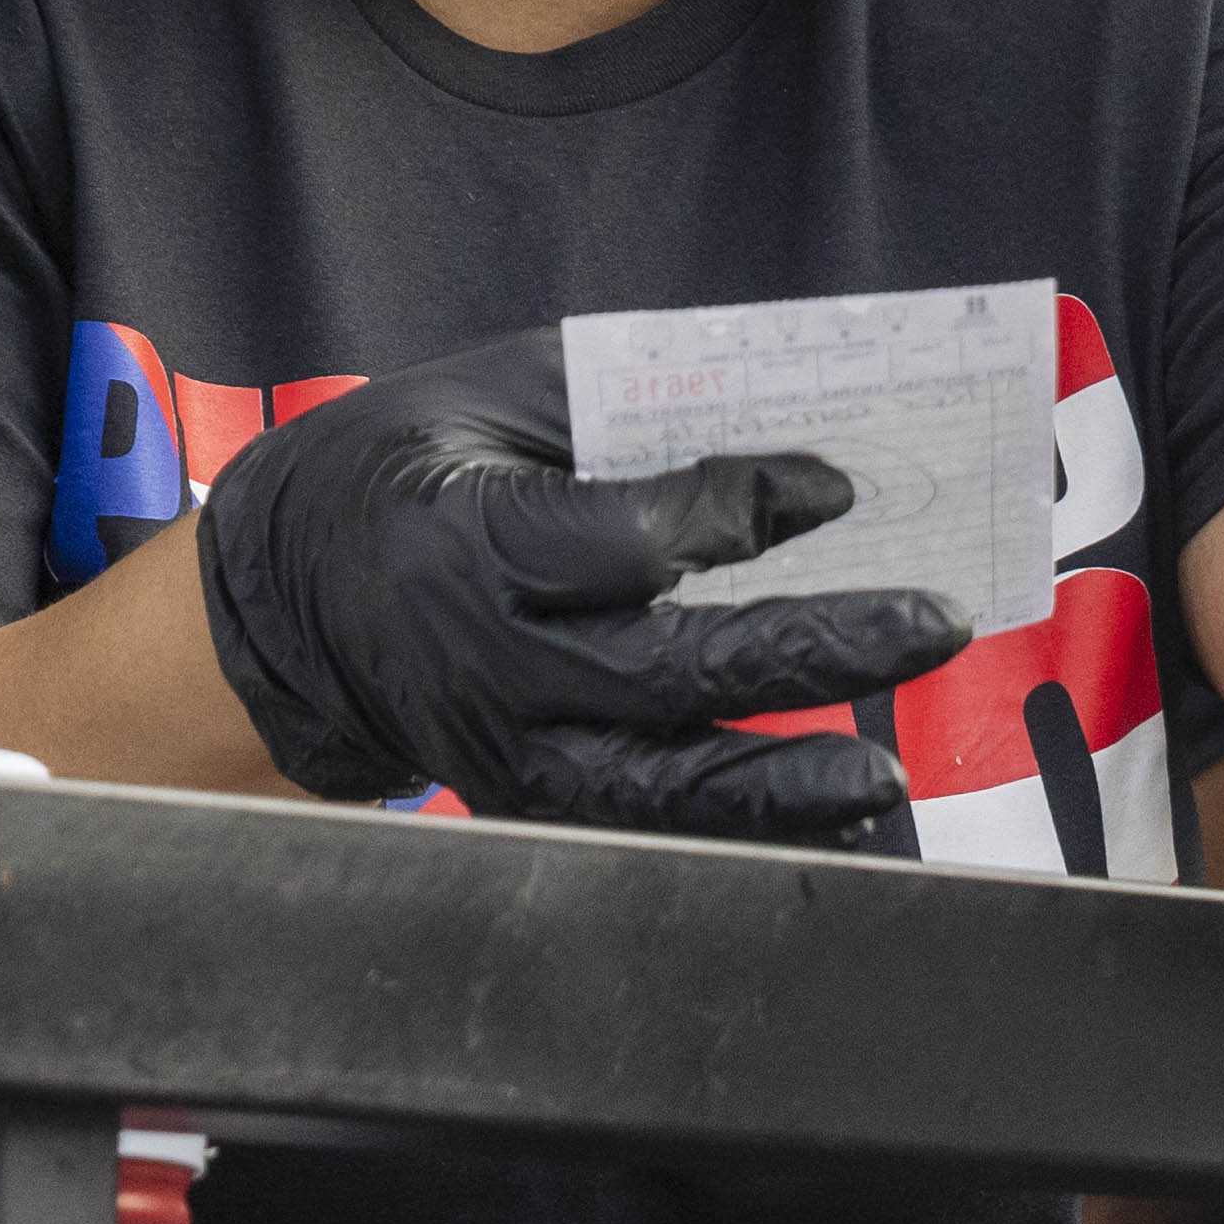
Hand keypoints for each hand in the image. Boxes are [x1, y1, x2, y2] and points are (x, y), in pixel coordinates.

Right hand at [194, 329, 970, 840]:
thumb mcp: (497, 397)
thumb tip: (798, 411)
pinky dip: (742, 826)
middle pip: (664, 670)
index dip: (739, 509)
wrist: (291, 593)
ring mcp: (500, 749)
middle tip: (932, 623)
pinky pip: (643, 825)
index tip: (835, 482)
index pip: (625, 542)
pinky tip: (833, 816)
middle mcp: (485, 663)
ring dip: (782, 785)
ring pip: (653, 785)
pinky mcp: (521, 798)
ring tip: (883, 778)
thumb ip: (634, 403)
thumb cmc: (417, 466)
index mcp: (466, 541)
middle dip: (809, 650)